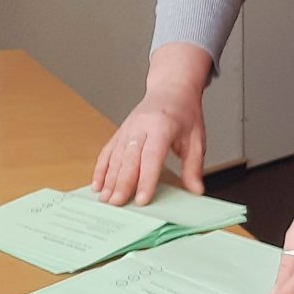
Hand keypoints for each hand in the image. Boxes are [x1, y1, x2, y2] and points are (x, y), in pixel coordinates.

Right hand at [93, 84, 205, 204]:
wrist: (171, 89)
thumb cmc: (184, 114)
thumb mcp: (196, 139)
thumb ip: (194, 166)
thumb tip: (196, 190)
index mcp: (162, 126)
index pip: (152, 156)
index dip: (146, 179)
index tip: (142, 199)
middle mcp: (141, 126)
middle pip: (129, 158)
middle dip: (122, 183)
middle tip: (117, 204)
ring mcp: (128, 128)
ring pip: (116, 156)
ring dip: (109, 179)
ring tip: (105, 199)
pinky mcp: (120, 131)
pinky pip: (108, 151)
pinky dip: (101, 168)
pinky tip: (97, 184)